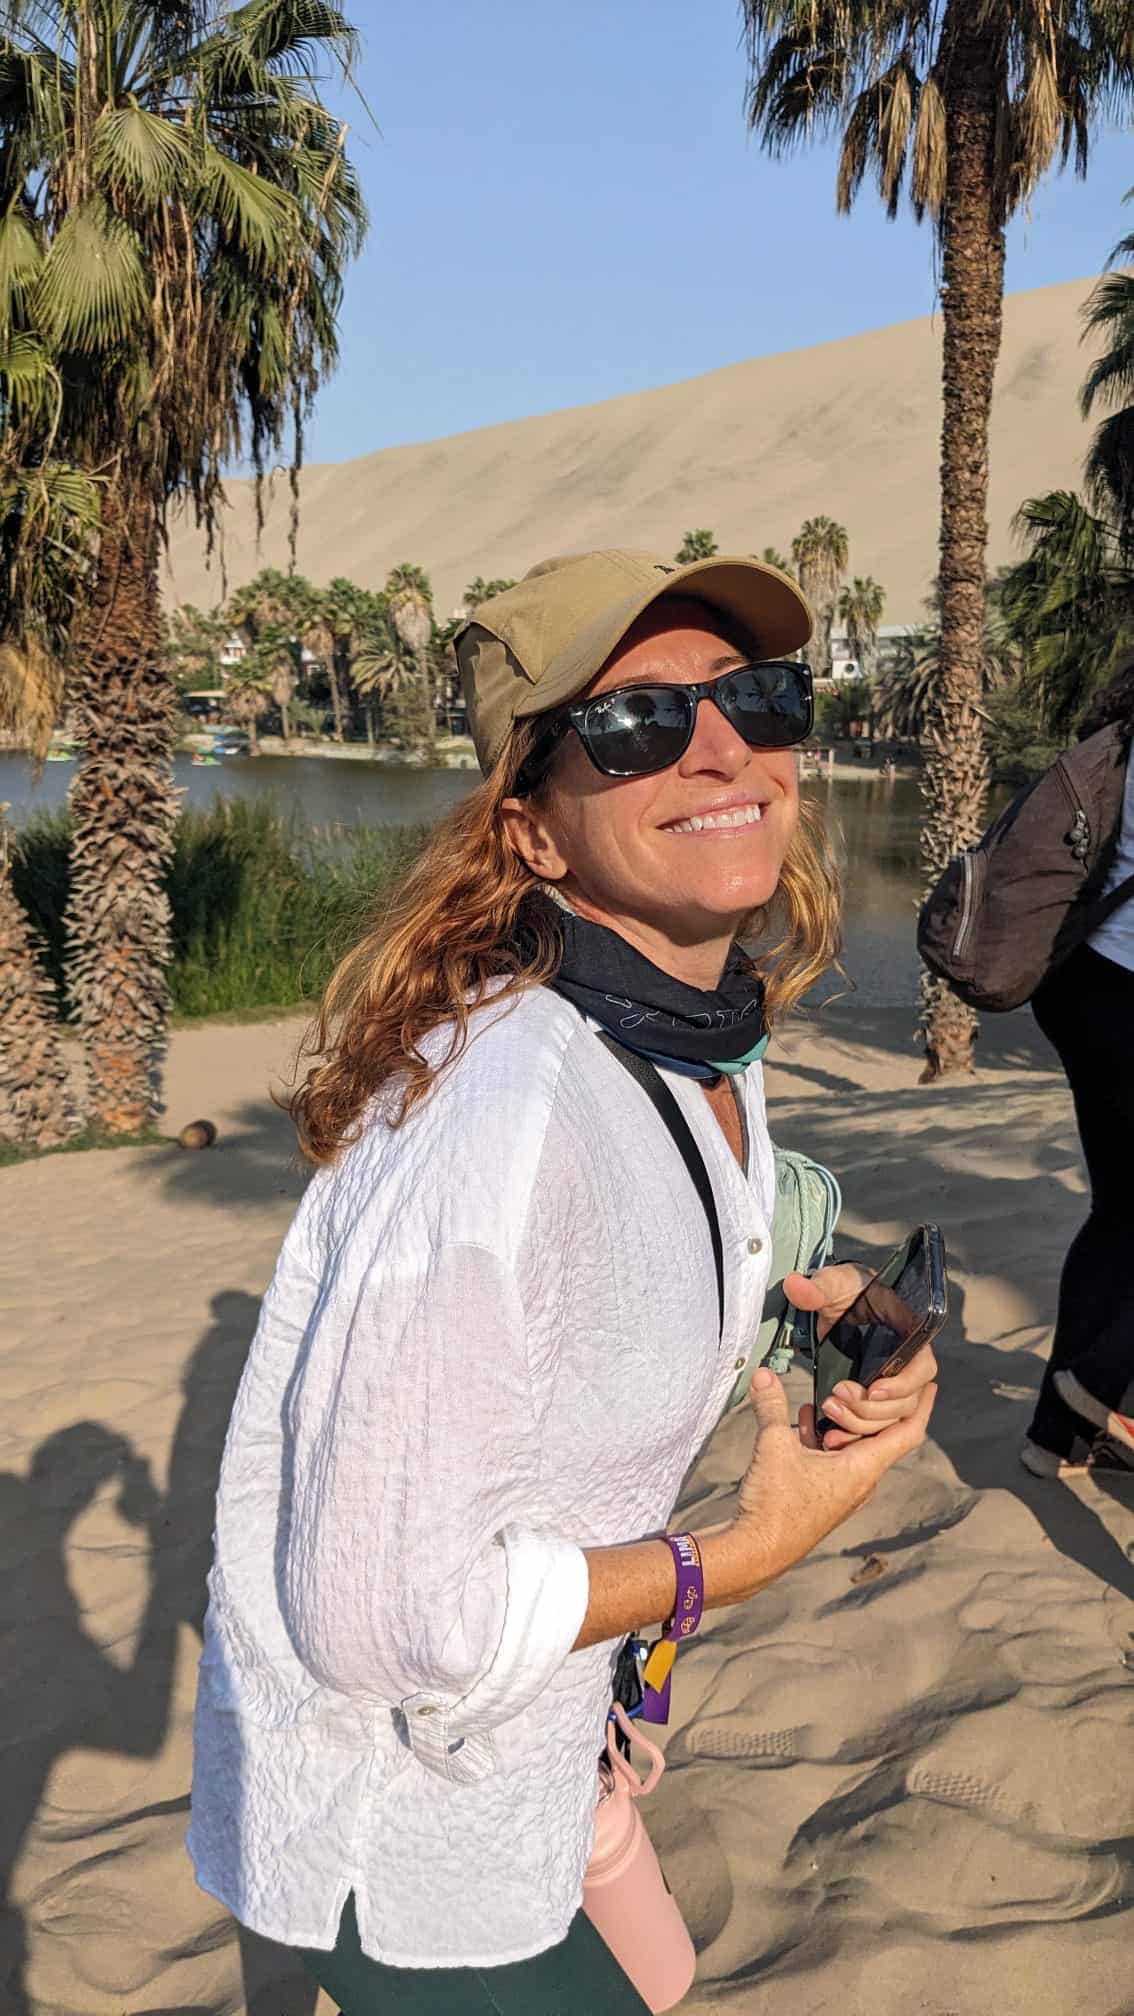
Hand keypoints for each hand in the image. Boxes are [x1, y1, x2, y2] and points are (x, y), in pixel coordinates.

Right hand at [720, 1365, 934, 1600]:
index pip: (907, 1433)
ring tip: (828, 1399)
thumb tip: (763, 1374)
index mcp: (863, 1470)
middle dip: (869, 1407)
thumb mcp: (774, 1446)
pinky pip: (834, 1460)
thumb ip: (771, 1406)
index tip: (931, 1385)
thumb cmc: (776, 1508)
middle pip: (880, 1437)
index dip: (921, 1407)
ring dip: (844, 1422)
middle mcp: (860, 1482)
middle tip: (856, 1385)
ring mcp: (842, 1491)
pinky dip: (824, 1438)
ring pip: (854, 1447)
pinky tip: (804, 1421)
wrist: (757, 1552)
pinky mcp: (823, 1496)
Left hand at [784, 1264, 939, 1450]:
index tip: (873, 1390)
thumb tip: (795, 1285)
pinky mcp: (871, 1398)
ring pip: (890, 1419)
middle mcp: (905, 1365)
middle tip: (838, 1397)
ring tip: (830, 1410)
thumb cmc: (845, 1289)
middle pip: (906, 1402)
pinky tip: (830, 1435)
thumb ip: (817, 1287)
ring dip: (861, 1423)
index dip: (903, 1384)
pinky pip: (872, 1426)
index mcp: (909, 1336)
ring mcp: (890, 1384)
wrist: (839, 1302)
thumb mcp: (833, 1283)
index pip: (923, 1369)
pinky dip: (854, 1433)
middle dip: (871, 1408)